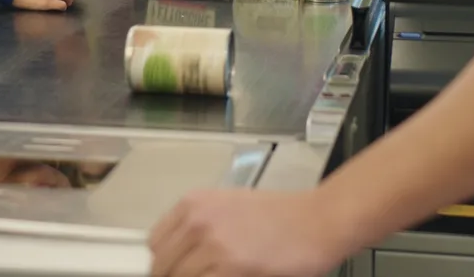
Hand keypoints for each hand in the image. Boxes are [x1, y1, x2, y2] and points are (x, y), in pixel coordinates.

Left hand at [148, 190, 351, 276]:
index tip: (172, 273)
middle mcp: (197, 221)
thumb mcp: (229, 207)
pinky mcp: (231, 267)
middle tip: (199, 276)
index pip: (155, 244)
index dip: (163, 264)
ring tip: (221, 274)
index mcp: (193, 204)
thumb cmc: (281, 215)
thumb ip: (199, 226)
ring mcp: (213, 245)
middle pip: (162, 266)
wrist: (319, 219)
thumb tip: (179, 254)